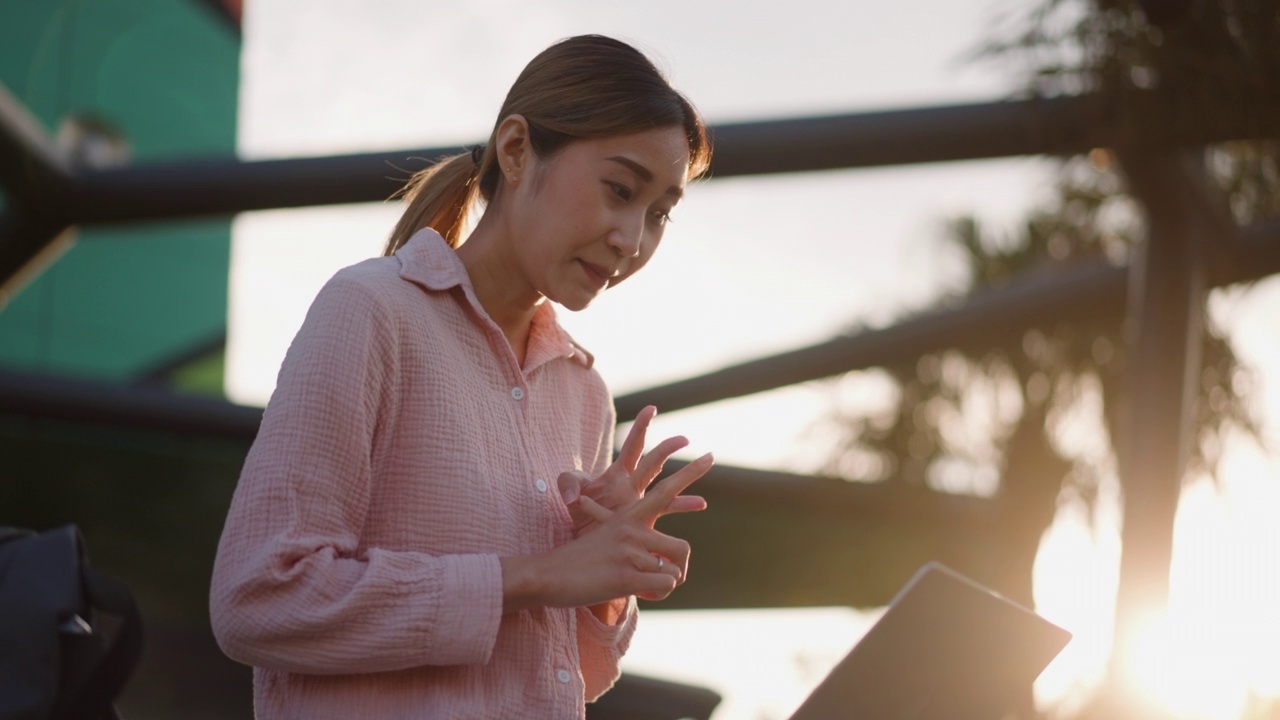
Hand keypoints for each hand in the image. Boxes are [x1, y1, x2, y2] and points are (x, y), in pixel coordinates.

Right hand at [503, 451, 713, 611]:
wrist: (547, 574)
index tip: (710, 455)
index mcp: (627, 515)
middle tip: (670, 570)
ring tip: (645, 586)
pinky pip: (665, 585)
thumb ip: (633, 539)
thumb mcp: (605, 537)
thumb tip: (653, 548)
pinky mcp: (625, 576)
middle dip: (682, 561)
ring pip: (675, 570)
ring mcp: (629, 552)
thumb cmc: (577, 558)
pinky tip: (640, 592)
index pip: (665, 490)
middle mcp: (632, 529)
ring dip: (665, 582)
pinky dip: (657, 594)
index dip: (690, 473)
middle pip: (682, 545)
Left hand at [556, 406, 706, 535]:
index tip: (651, 408)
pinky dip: (683, 505)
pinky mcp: (642, 522)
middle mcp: (633, 485)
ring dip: (684, 477)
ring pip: (666, 486)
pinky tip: (699, 502)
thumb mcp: (570, 491)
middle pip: (654, 461)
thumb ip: (568, 483)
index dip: (641, 426)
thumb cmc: (577, 511)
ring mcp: (640, 503)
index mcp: (617, 473)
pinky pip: (664, 512)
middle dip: (668, 448)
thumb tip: (574, 495)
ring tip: (703, 466)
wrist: (583, 539)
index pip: (632, 445)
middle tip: (684, 439)